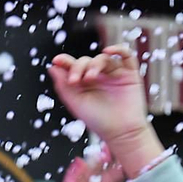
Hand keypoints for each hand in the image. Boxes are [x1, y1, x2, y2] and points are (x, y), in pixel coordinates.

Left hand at [47, 46, 163, 178]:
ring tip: (90, 77)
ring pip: (103, 58)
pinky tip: (108, 51)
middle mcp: (99, 76)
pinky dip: (119, 49)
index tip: (57, 61)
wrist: (121, 132)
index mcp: (84, 82)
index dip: (65, 61)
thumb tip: (52, 67)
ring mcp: (114, 74)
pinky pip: (126, 55)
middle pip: (87, 61)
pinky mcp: (130, 74)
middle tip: (75, 80)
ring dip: (94, 64)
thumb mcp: (75, 103)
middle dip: (78, 67)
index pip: (73, 66)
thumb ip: (63, 85)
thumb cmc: (98, 120)